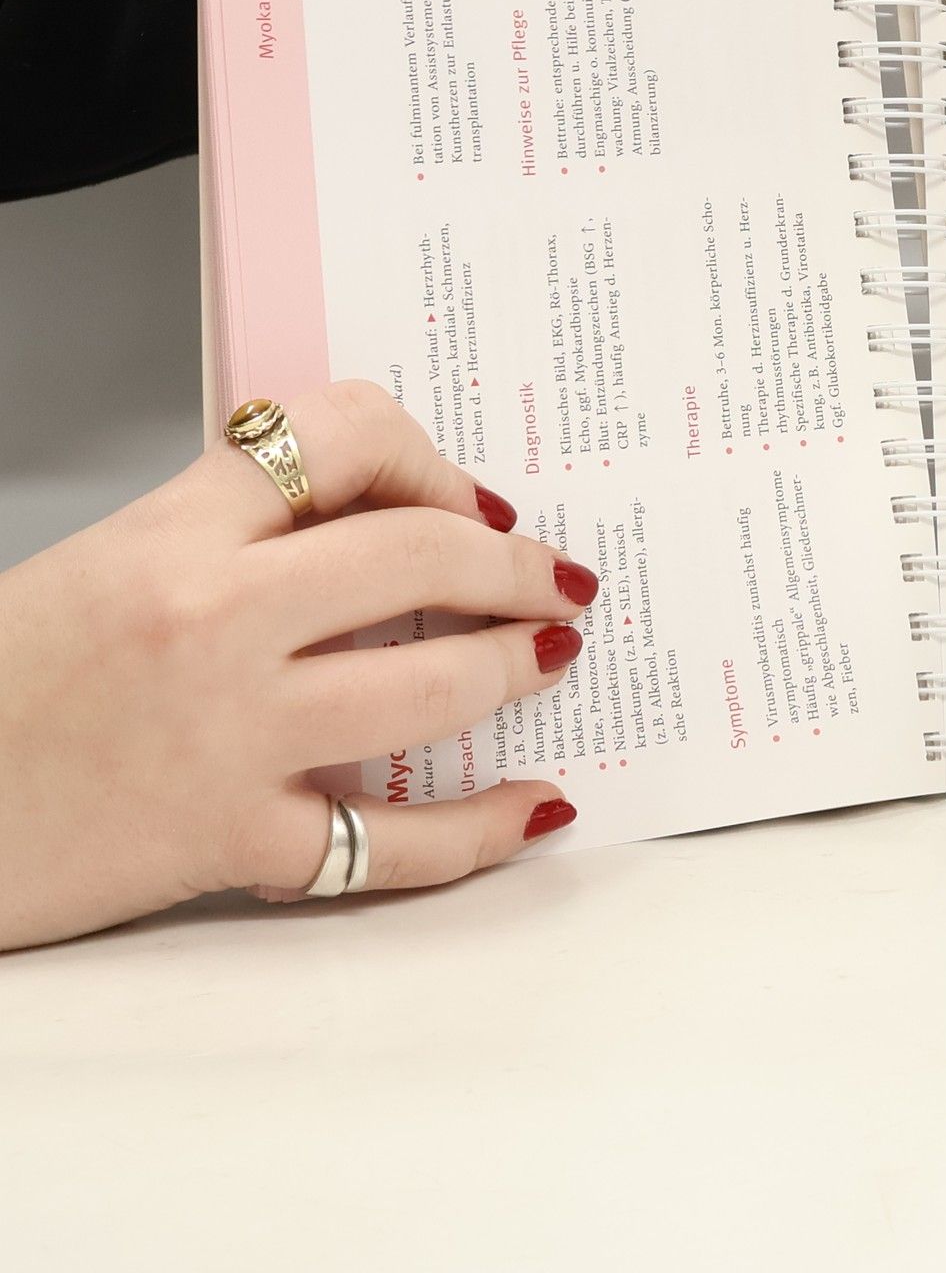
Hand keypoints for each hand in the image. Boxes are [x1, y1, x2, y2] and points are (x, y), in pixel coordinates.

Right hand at [0, 380, 595, 950]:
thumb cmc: (10, 680)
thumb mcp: (115, 556)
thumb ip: (242, 527)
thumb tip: (395, 516)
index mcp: (176, 531)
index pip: (345, 436)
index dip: (432, 460)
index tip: (471, 499)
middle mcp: (213, 622)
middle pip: (420, 555)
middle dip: (514, 564)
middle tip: (555, 577)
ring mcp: (230, 738)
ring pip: (432, 687)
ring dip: (517, 666)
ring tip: (552, 654)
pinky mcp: (232, 844)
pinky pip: (393, 844)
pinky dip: (483, 829)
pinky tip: (536, 806)